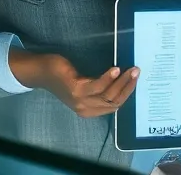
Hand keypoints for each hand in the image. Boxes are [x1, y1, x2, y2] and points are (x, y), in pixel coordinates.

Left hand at [7, 51, 138, 117]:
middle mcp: (86, 109)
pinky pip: (97, 86)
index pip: (115, 106)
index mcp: (90, 110)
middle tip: (137, 71)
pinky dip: (108, 78)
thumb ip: (100, 87)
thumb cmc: (65, 76)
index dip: (127, 93)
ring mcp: (81, 101)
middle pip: (114, 102)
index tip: (136, 79)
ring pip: (108, 95)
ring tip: (130, 69)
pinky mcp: (76, 90)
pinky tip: (115, 70)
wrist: (43, 72)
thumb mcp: (85, 86)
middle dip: (128, 87)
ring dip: (122, 82)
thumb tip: (123, 79)